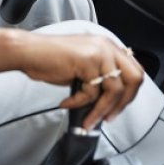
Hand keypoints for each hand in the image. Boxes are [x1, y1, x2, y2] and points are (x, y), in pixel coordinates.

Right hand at [21, 32, 143, 128]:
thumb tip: (112, 100)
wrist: (29, 51)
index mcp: (107, 45)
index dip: (130, 93)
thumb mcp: (83, 63)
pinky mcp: (87, 61)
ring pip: (113, 90)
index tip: (118, 107)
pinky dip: (78, 103)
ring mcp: (98, 53)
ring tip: (88, 119)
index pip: (134, 70)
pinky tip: (67, 103)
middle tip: (109, 116)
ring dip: (100, 110)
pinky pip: (91, 93)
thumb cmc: (50, 58)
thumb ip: (100, 73)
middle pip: (134, 78)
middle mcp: (106, 46)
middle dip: (123, 103)